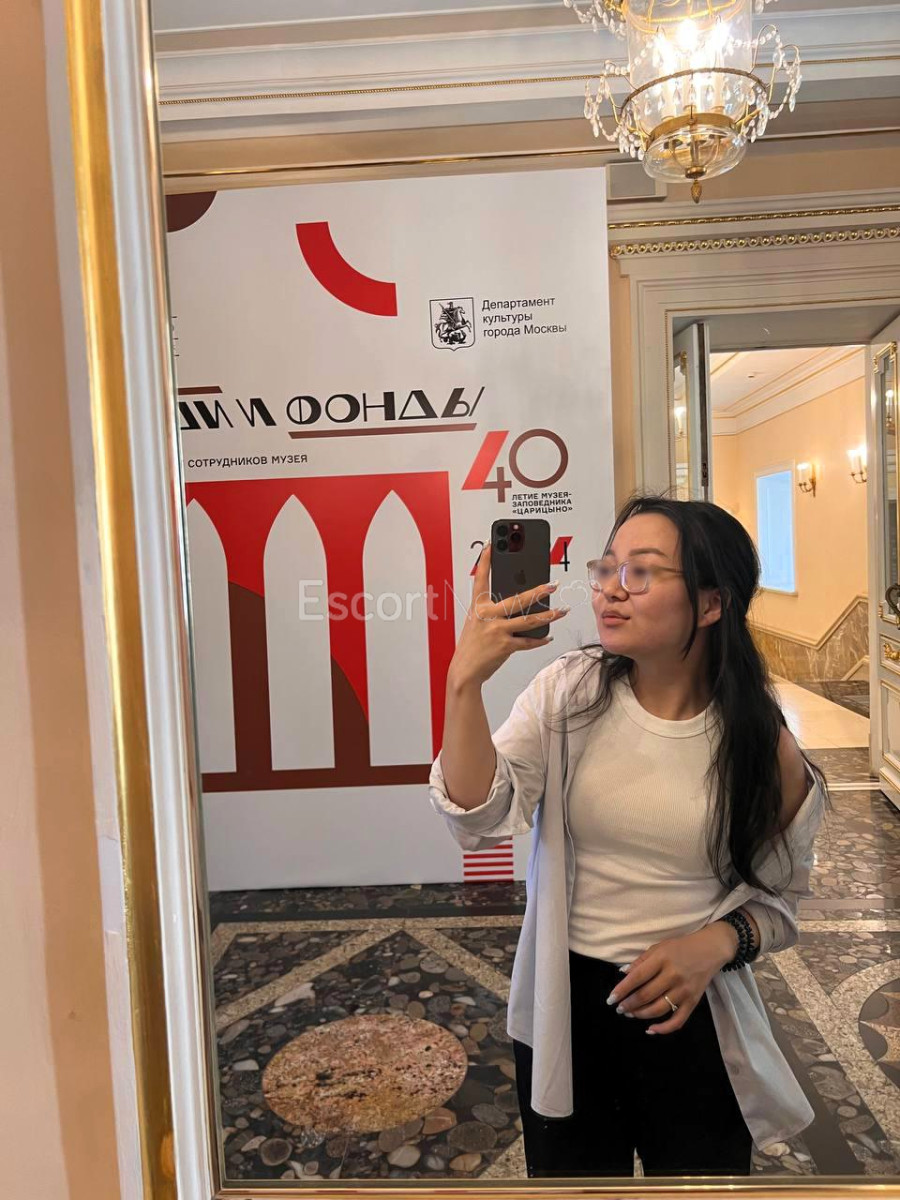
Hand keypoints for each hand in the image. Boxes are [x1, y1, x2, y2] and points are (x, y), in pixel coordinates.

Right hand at [446, 543, 569, 690]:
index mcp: (478, 608)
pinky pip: (527, 641)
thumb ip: (493, 613)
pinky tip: (548, 637)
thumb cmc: (471, 647)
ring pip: (528, 620)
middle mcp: (488, 616)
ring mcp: (497, 631)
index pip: (481, 579)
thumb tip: (517, 606)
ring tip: (562, 611)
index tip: (490, 545)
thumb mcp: (477, 624)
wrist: (464, 671)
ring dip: (549, 615)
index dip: (484, 561)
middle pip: (517, 599)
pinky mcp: (505, 646)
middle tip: (553, 585)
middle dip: (538, 591)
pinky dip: (539, 640)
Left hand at [605, 924, 738, 1034]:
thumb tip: (623, 974)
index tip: (610, 999)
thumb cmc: (681, 947)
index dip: (622, 990)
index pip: (637, 977)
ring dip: (641, 1015)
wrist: (710, 949)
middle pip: (646, 995)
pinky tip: (650, 1029)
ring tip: (630, 1014)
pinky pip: (678, 1020)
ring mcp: (684, 990)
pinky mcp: (694, 1001)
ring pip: (658, 1009)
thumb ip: (641, 961)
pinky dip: (663, 1028)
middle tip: (619, 1008)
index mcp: (662, 959)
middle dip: (629, 1004)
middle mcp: (673, 975)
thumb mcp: (659, 947)